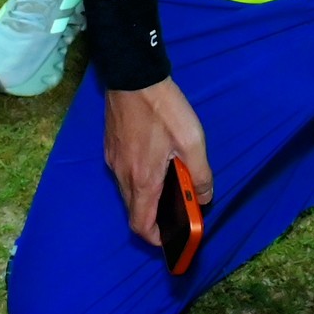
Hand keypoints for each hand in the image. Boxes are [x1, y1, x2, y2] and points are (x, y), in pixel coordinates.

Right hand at [102, 72, 212, 247]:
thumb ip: (200, 175)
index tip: (171, 236)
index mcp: (142, 180)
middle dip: (154, 215)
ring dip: (147, 194)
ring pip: (128, 191)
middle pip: (134, 210)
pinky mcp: (111, 145)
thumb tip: (203, 198)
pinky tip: (155, 157)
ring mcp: (113, 160)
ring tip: (169, 177)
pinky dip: (138, 177)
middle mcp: (122, 175)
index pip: (140, 226)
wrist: (132, 75)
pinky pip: (124, 173)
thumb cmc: (163, 110)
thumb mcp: (192, 141)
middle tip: (178, 204)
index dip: (155, 238)